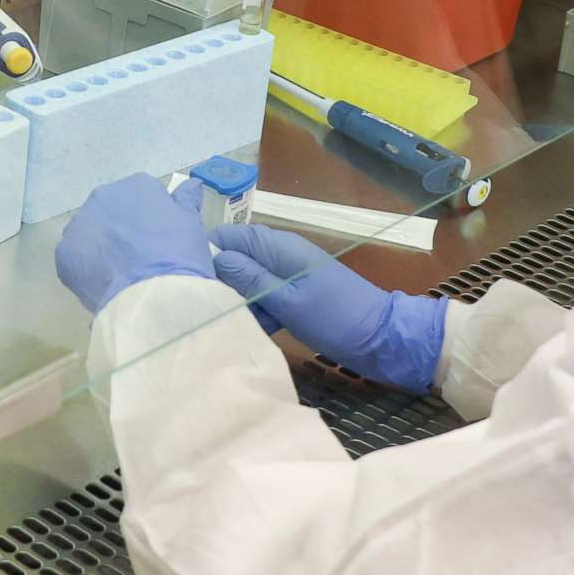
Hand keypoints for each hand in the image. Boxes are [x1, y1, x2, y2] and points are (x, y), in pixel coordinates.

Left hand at [56, 177, 212, 312]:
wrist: (154, 294)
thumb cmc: (179, 255)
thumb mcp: (192, 224)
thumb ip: (187, 201)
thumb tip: (191, 185)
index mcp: (136, 186)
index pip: (142, 197)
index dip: (152, 221)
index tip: (160, 241)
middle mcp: (103, 197)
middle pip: (112, 212)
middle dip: (122, 231)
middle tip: (140, 259)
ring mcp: (80, 225)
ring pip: (90, 234)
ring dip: (102, 247)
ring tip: (121, 274)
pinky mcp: (64, 253)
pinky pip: (76, 258)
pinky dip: (87, 269)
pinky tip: (105, 283)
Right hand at [207, 224, 448, 393]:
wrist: (380, 338)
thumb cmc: (334, 317)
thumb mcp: (287, 300)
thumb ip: (250, 278)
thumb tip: (213, 256)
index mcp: (276, 245)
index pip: (226, 236)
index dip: (206, 255)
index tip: (193, 284)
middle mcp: (278, 253)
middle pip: (233, 260)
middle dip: (223, 284)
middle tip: (219, 311)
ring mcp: (286, 273)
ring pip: (246, 282)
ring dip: (242, 302)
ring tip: (244, 324)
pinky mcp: (293, 293)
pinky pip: (264, 296)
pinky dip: (260, 311)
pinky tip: (264, 330)